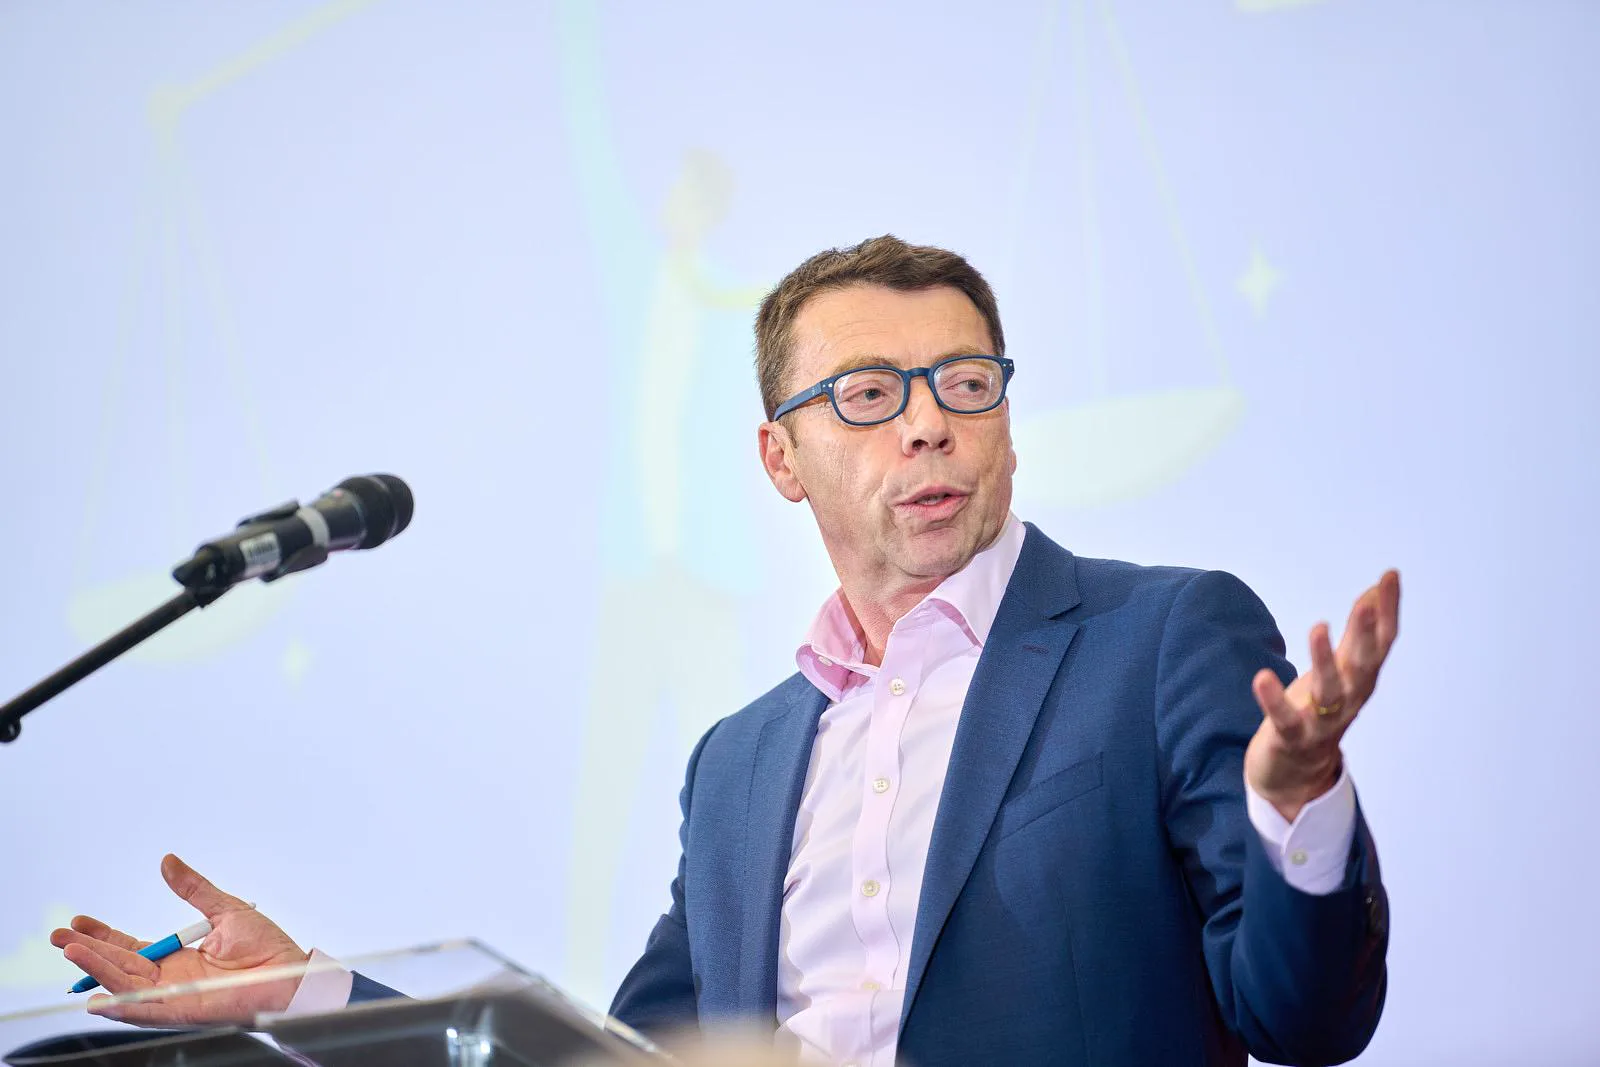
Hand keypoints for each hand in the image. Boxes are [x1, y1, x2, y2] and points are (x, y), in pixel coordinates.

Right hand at [50, 854, 308, 1025]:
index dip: (104, 935)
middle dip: (88, 951)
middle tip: (59, 936)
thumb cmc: (267, 949)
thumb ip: (193, 888)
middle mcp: (170, 979)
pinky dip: (122, 1005)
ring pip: (125, 984)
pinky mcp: (183, 1011)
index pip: (131, 947)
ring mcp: (173, 996)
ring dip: (97, 970)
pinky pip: (146, 1010)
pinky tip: (98, 999)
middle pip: (119, 965)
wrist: (290, 975)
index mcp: (178, 957)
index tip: (79, 921)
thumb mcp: (223, 909)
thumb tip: (167, 861)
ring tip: (71, 952)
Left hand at [1245, 570, 1400, 821]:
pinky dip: (1274, 700)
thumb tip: (1377, 590)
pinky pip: (1285, 720)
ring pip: (1329, 691)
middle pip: (1363, 665)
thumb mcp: (1342, 668)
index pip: (1382, 642)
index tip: (1390, 575)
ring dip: (1324, 660)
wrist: (1297, 774)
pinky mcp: (1291, 738)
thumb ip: (1359, 632)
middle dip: (1366, 634)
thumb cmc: (1319, 711)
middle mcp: (1349, 700)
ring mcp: (1322, 722)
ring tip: (1319, 627)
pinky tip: (1262, 677)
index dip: (1388, 610)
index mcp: (1361, 680)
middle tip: (1368, 603)